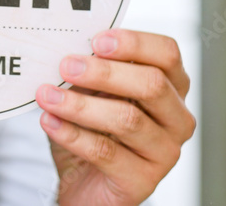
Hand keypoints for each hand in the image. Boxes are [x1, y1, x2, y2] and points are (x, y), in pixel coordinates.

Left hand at [35, 29, 194, 205]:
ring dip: (80, 105)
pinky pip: (106, 152)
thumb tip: (72, 54)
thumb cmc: (96, 133)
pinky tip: (50, 122)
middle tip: (66, 66)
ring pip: (127, 119)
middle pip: (152, 84)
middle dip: (104, 72)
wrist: (86, 186)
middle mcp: (177, 119)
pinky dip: (72, 134)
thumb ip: (93, 74)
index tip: (97, 40)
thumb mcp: (94, 95)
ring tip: (48, 96)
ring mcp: (165, 153)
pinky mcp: (143, 181)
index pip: (167, 54)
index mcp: (172, 88)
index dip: (134, 43)